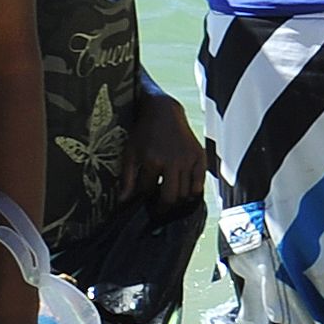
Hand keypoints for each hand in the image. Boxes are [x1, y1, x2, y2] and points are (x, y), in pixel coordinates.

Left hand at [122, 88, 206, 208]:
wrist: (164, 111)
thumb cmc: (144, 132)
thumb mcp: (130, 152)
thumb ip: (127, 177)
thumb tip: (123, 200)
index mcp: (152, 160)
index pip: (148, 191)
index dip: (143, 199)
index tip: (143, 203)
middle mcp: (172, 161)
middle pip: (169, 197)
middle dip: (162, 208)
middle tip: (158, 212)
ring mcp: (188, 159)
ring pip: (185, 193)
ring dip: (177, 201)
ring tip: (170, 202)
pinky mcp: (199, 156)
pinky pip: (200, 183)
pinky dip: (194, 193)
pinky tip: (186, 195)